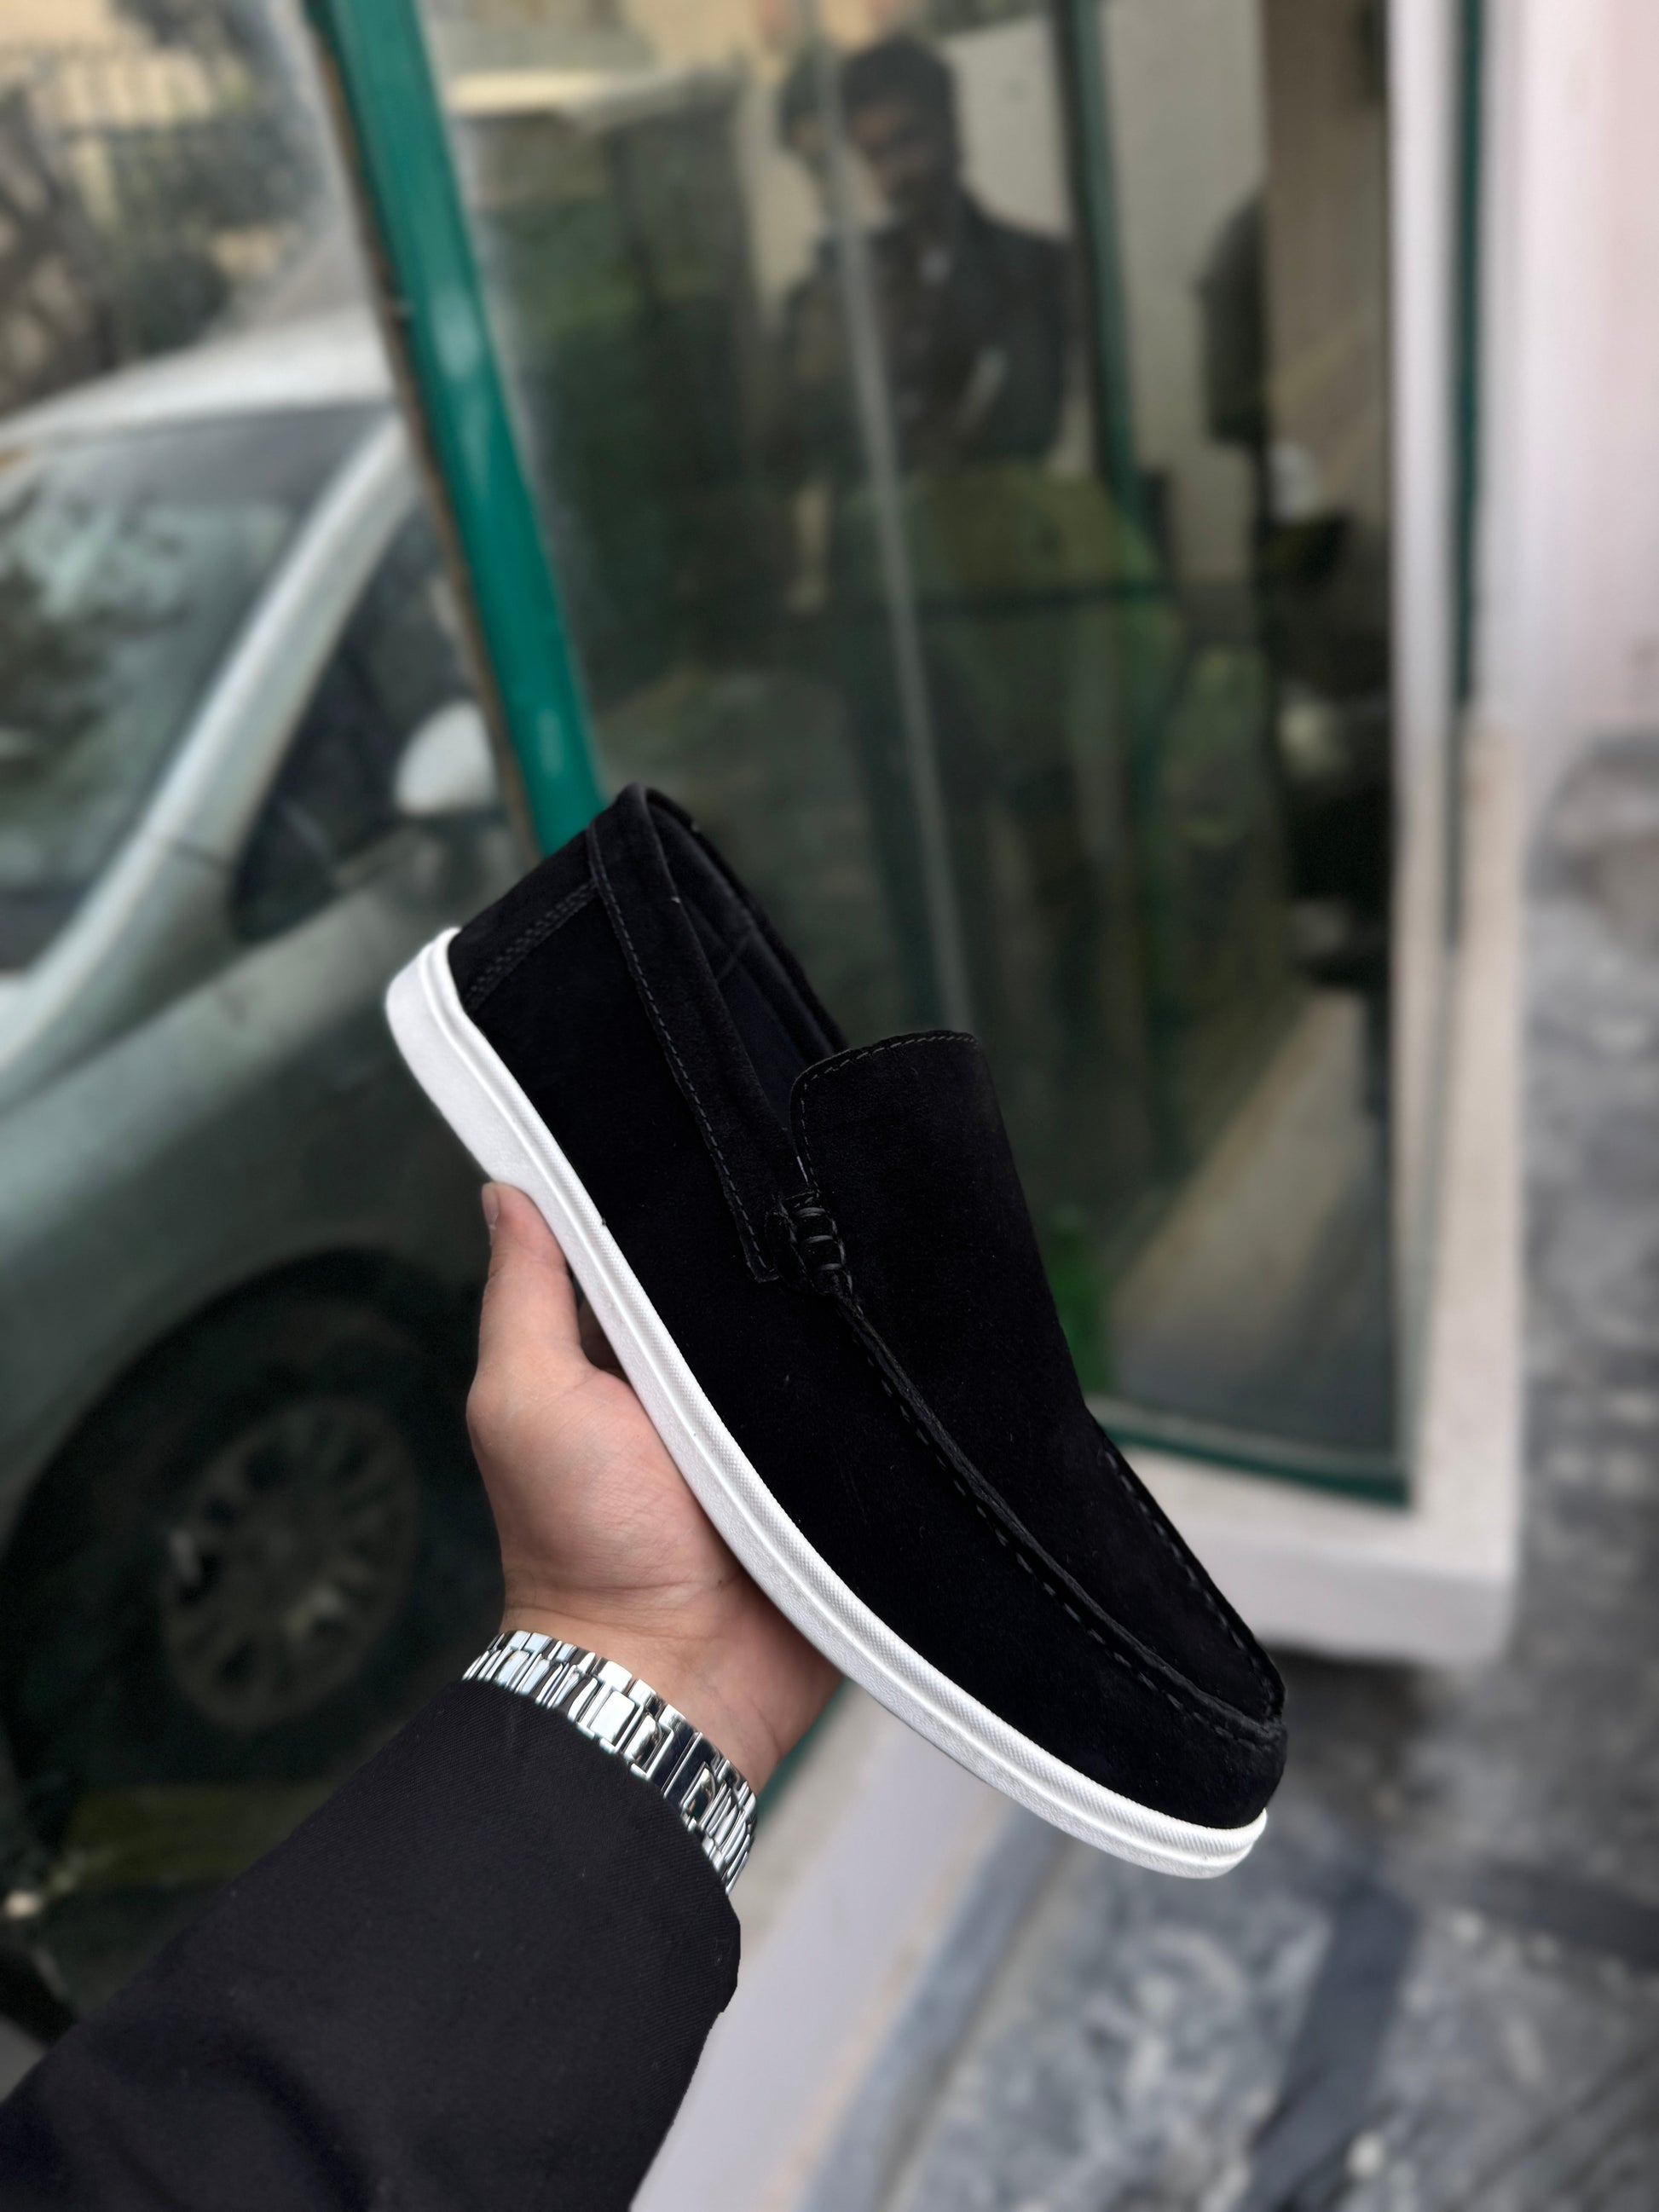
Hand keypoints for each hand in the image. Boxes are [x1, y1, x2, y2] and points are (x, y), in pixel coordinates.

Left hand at [466, 1184, 838, 1790]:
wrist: (676, 1675)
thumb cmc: (579, 1544)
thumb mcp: (525, 1403)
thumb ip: (522, 1299)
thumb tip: (505, 1188)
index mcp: (619, 1350)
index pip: (649, 1241)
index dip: (669, 1189)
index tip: (709, 1125)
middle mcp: (694, 1376)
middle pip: (739, 1280)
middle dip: (769, 1241)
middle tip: (809, 1175)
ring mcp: (769, 1421)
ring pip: (812, 1330)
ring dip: (832, 1302)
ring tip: (870, 1232)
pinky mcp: (834, 1465)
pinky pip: (868, 1399)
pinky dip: (881, 1370)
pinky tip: (905, 1318)